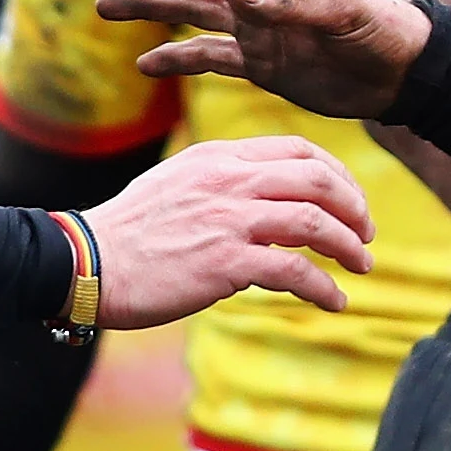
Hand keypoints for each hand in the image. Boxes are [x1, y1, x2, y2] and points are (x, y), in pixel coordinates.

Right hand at [87, 135, 376, 324]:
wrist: (85, 263)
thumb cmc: (131, 232)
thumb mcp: (179, 184)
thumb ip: (224, 184)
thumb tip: (269, 205)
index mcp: (219, 157)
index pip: (299, 150)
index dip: (338, 175)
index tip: (351, 201)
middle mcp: (228, 181)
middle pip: (318, 180)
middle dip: (355, 207)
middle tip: (366, 234)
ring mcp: (228, 221)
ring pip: (314, 221)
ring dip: (348, 247)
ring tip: (362, 267)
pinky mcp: (224, 263)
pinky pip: (294, 271)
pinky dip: (323, 287)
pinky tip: (334, 301)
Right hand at [92, 0, 435, 120]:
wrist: (402, 73)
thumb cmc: (378, 28)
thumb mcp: (340, 10)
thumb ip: (288, 2)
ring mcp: (254, 27)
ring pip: (187, 11)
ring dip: (147, 6)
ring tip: (103, 7)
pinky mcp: (261, 63)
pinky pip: (208, 59)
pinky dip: (177, 60)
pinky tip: (145, 66)